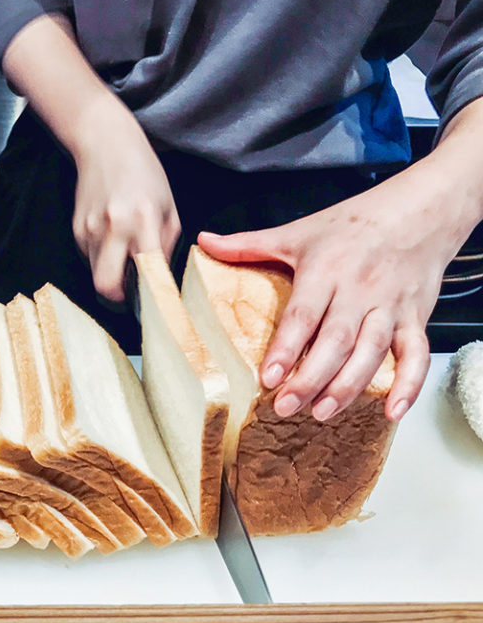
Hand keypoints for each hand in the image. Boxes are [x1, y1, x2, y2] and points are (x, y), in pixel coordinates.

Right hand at [0, 13, 178, 302]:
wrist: (103, 144)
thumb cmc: (144, 174)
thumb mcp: (168, 206)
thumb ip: (165, 245)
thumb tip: (160, 280)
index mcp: (142, 221)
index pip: (147, 273)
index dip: (153, 295)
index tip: (159, 303)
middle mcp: (112, 228)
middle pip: (106, 288)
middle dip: (120, 300)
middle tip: (134, 296)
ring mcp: (89, 230)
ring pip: (97, 276)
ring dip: (112, 278)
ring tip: (127, 262)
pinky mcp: (76, 231)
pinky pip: (90, 260)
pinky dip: (103, 261)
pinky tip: (114, 243)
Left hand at [198, 169, 468, 423]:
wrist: (419, 210)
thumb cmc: (354, 223)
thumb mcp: (297, 231)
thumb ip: (248, 244)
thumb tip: (204, 241)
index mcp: (326, 270)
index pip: (303, 314)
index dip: (285, 348)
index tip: (268, 377)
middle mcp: (360, 290)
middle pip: (336, 340)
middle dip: (312, 377)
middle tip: (288, 406)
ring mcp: (391, 306)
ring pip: (373, 352)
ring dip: (349, 385)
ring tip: (323, 411)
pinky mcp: (416, 318)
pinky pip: (417, 355)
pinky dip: (409, 384)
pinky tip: (391, 410)